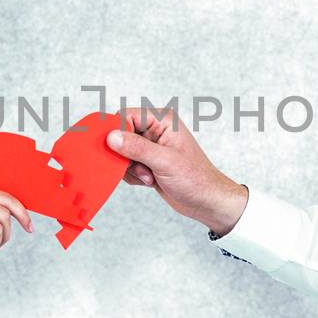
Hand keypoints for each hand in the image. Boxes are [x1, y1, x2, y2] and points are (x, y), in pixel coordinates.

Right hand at [103, 107, 248, 236]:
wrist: (205, 201)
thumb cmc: (195, 179)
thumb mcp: (164, 162)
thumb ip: (137, 148)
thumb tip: (112, 137)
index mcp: (163, 120)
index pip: (127, 116)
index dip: (118, 132)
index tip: (115, 150)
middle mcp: (155, 129)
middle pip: (121, 134)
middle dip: (125, 155)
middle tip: (140, 168)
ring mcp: (151, 146)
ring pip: (121, 152)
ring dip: (130, 168)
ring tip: (149, 177)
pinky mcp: (147, 161)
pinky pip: (126, 165)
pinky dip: (133, 175)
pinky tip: (149, 181)